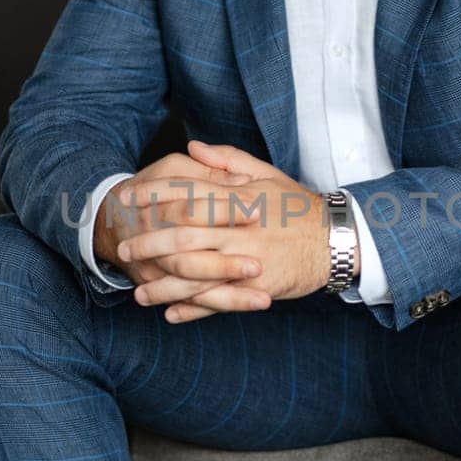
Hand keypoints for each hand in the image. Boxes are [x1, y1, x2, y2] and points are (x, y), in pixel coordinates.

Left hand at [115, 139, 331, 322]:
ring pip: (196, 275)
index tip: (128, 200)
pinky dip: (193, 310)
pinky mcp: (256, 287)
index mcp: (237, 198)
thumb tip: (193, 147)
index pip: (187, 195)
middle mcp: (238, 229)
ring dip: (163, 285)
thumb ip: (226, 161)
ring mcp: (247, 260)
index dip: (154, 198)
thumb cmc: (297, 207)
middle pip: (183, 236)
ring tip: (138, 294)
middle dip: (149, 244)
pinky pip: (219, 301)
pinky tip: (170, 313)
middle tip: (124, 249)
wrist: (335, 240)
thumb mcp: (265, 174)